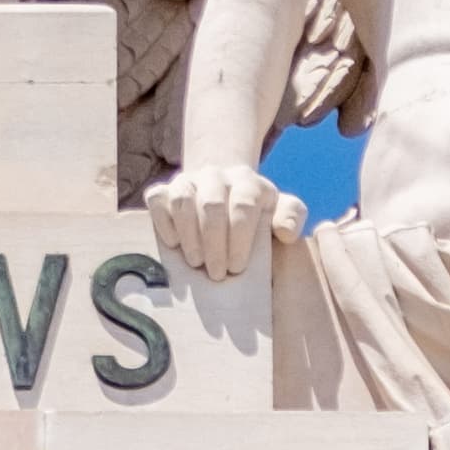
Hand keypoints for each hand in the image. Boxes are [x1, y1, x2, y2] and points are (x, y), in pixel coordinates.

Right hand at [145, 162, 304, 280]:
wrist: (224, 188)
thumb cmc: (255, 211)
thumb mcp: (280, 209)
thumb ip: (291, 217)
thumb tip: (285, 231)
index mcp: (248, 181)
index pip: (244, 205)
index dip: (239, 238)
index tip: (237, 267)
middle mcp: (216, 175)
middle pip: (212, 205)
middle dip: (215, 244)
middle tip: (217, 274)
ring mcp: (188, 180)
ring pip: (183, 200)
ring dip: (189, 236)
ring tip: (196, 263)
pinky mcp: (165, 188)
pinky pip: (158, 199)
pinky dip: (163, 222)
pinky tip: (173, 244)